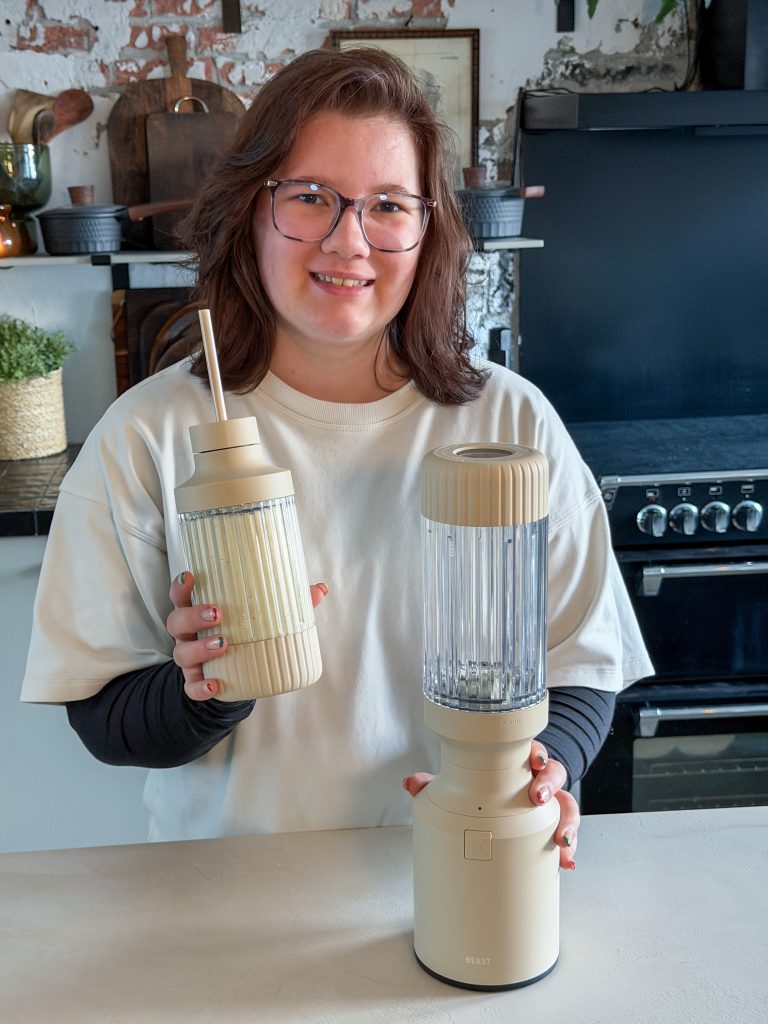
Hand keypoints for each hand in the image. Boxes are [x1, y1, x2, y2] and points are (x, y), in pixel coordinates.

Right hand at [167, 571, 328, 701]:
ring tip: (223, 644)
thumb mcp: (262, 618)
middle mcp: (189, 634)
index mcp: (199, 611)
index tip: (191, 575)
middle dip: (193, 615)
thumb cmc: (245, 634)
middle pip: (176, 621)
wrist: (236, 676)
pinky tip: (216, 685)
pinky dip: (201, 688)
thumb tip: (321, 588)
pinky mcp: (196, 682)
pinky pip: (191, 687)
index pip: (181, 595)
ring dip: (200, 648)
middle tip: (217, 613)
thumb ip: (289, 602)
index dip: (181, 585)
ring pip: (182, 653)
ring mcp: (189, 659)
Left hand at [402, 740, 578, 870]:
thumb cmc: (490, 782)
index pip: (531, 749)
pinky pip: (569, 831)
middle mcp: (539, 778)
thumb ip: (439, 782)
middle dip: (549, 784)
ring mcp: (552, 800)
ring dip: (567, 822)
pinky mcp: (556, 822)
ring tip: (561, 841)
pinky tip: (566, 862)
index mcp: (518, 761)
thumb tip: (411, 784)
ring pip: (568, 804)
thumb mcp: (466, 780)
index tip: (532, 762)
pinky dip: (570, 847)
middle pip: (554, 772)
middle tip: (537, 798)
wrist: (513, 789)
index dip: (534, 753)